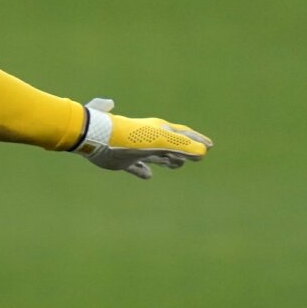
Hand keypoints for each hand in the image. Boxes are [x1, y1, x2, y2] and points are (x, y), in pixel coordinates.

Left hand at [72, 98, 211, 178]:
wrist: (97, 138)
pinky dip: (143, 171)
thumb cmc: (129, 137)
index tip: (209, 146)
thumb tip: (202, 152)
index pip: (182, 135)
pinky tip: (148, 176)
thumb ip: (182, 146)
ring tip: (175, 165)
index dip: (196, 141)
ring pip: (155, 155)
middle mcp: (147, 139)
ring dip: (167, 160)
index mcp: (158, 131)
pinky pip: (136, 168)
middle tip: (196, 158)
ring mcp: (134, 150)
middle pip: (170, 145)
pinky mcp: (121, 161)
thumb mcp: (160, 141)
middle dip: (183, 151)